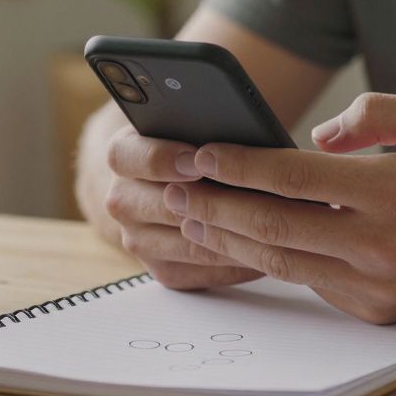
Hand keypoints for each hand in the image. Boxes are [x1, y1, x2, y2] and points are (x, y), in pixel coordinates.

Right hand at [103, 125, 263, 288]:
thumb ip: (198, 124)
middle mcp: (122, 201)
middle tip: (250, 199)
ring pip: (188, 243)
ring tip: (273, 225)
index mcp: (122, 155)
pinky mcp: (164, 269)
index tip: (198, 161)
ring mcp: (139, 240)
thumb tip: (233, 130)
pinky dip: (236, 261)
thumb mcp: (188, 125)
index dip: (162, 159)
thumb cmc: (192, 144)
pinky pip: (203, 271)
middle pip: (162, 207)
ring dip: (232, 236)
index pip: (127, 156)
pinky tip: (268, 249)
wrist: (174, 181)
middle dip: (210, 204)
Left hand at [162, 93, 395, 322]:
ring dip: (230, 237)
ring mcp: (374, 282)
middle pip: (272, 223)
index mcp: (389, 189)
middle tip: (174, 188)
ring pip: (282, 259)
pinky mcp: (375, 309)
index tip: (202, 153)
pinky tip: (242, 242)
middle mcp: (377, 242)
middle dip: (215, 204)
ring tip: (193, 215)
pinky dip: (271, 260)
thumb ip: (375, 112)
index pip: (292, 176)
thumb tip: (318, 137)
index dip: (239, 164)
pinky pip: (310, 280)